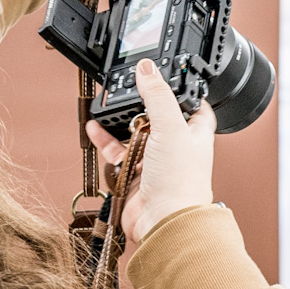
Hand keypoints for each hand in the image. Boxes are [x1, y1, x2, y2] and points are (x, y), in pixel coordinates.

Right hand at [84, 60, 215, 242]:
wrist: (164, 221)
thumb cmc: (180, 181)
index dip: (181, 88)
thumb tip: (147, 68)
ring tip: (107, 104)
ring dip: (119, 120)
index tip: (167, 73)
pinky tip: (95, 128)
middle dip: (142, 103)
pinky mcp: (135, 174)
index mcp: (194, 133)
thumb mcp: (170, 127)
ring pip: (134, 133)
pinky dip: (105, 140)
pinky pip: (117, 151)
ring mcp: (155, 160)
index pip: (192, 103)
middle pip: (158, 115)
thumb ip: (158, 96)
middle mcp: (176, 146)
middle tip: (127, 86)